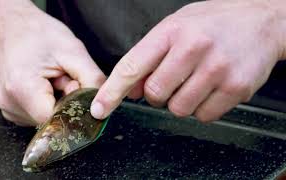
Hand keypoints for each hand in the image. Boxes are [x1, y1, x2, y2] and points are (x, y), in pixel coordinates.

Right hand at [0, 6, 104, 125]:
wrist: (13, 26)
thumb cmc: (39, 34)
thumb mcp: (74, 51)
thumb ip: (92, 80)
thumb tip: (102, 105)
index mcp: (22, 89)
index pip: (58, 119)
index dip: (73, 105)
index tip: (73, 85)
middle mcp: (10, 105)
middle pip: (53, 119)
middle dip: (66, 102)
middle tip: (63, 76)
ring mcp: (9, 109)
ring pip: (48, 119)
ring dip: (58, 101)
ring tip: (53, 78)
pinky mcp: (12, 110)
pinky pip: (39, 115)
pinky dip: (48, 102)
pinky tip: (46, 84)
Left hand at [92, 0, 285, 121]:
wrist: (262, 22)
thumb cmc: (213, 23)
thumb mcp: (176, 28)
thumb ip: (150, 58)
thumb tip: (132, 90)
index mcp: (172, 32)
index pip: (132, 67)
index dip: (111, 91)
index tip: (99, 108)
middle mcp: (193, 49)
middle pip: (155, 94)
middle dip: (157, 94)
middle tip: (172, 79)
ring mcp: (216, 70)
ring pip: (178, 109)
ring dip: (181, 101)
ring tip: (195, 80)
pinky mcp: (235, 88)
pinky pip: (204, 116)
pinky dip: (202, 108)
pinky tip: (211, 87)